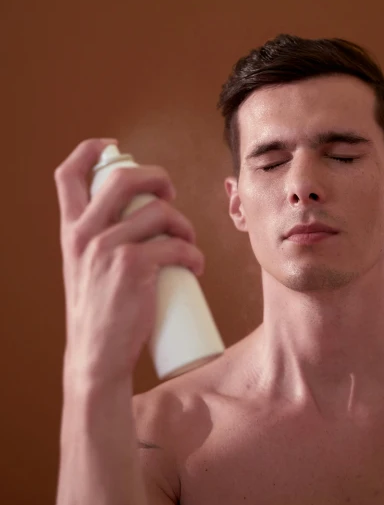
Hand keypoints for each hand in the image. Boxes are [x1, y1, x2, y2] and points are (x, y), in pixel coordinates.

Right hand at [54, 138, 204, 388]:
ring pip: (160, 212)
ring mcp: (108, 248)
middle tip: (170, 195)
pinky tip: (196, 266)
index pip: (67, 174)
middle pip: (124, 178)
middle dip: (156, 177)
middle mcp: (84, 234)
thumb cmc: (98, 312)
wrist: (95, 357)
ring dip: (184, 225)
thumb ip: (97, 239)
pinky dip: (194, 255)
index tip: (112, 147)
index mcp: (70, 230)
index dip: (89, 151)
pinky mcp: (134, 267)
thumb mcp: (83, 267)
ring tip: (188, 244)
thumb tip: (135, 215)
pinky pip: (176, 246)